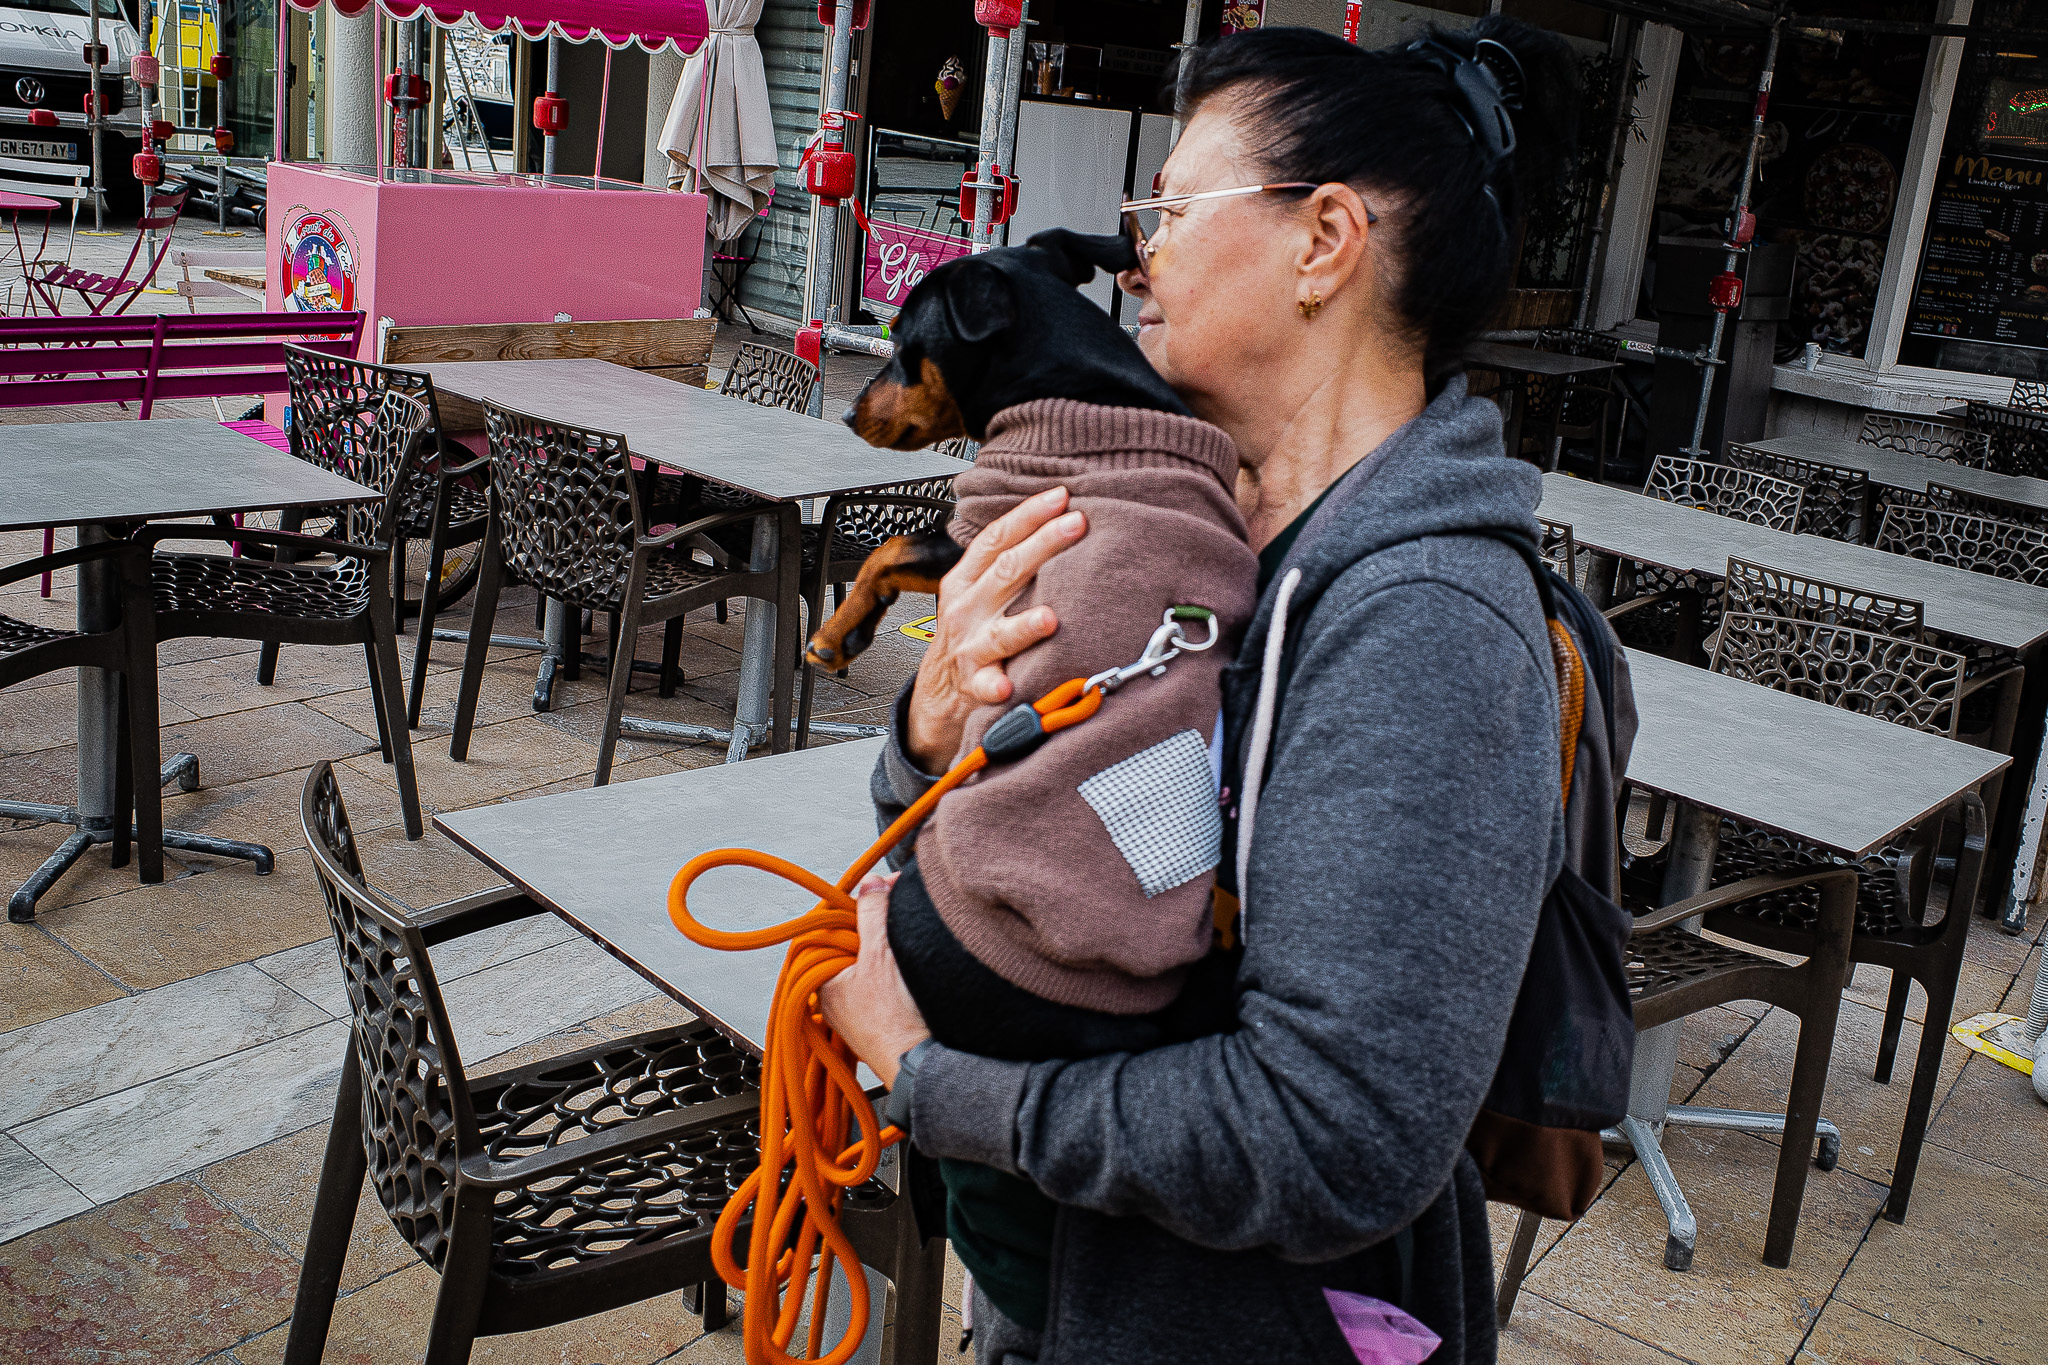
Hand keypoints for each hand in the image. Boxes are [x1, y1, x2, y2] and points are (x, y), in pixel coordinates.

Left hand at [820, 873, 930, 1088]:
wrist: (921, 1062)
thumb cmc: (894, 1021)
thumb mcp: (880, 953)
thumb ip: (872, 913)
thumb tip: (870, 885)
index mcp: (823, 981)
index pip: (832, 930)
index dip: (856, 909)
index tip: (879, 894)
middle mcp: (834, 998)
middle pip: (852, 945)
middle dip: (874, 928)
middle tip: (896, 913)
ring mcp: (856, 1012)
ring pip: (868, 965)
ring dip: (887, 950)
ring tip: (903, 944)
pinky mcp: (879, 1020)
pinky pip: (882, 984)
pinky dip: (894, 972)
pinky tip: (908, 970)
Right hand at [905, 487, 1086, 771]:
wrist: (939, 690)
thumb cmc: (970, 633)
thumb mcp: (977, 591)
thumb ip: (1007, 562)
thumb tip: (1058, 520)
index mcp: (966, 579)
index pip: (997, 537)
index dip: (1028, 514)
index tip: (1061, 496)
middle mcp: (967, 609)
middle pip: (1006, 571)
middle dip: (1042, 545)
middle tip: (1075, 524)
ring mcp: (970, 646)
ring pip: (1000, 633)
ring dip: (1024, 626)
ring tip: (1048, 619)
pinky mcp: (975, 684)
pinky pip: (986, 686)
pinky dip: (996, 686)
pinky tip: (1007, 687)